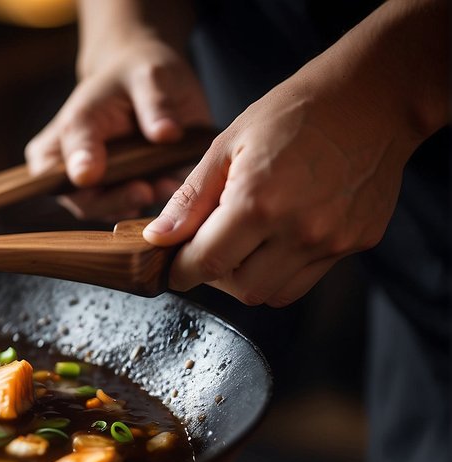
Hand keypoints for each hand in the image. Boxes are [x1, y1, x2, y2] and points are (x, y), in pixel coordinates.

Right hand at [24, 37, 210, 221]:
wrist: (141, 84)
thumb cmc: (141, 75)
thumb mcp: (153, 75)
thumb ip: (156, 103)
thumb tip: (166, 134)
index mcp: (73, 124)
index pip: (68, 151)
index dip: (78, 164)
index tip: (88, 176)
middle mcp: (67, 160)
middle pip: (77, 194)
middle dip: (113, 199)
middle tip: (148, 192)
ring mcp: (83, 183)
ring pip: (98, 209)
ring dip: (132, 205)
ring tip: (167, 188)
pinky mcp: (106, 195)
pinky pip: (120, 210)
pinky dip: (143, 206)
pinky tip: (166, 191)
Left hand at [144, 75, 411, 306]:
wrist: (373, 97)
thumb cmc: (295, 113)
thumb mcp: (227, 146)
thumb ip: (190, 199)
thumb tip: (157, 238)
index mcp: (258, 203)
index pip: (206, 263)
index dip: (182, 271)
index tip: (174, 267)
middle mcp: (299, 230)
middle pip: (241, 289)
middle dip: (217, 276)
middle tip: (212, 247)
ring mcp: (333, 240)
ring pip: (275, 293)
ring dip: (251, 277)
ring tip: (247, 242)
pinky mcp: (358, 241)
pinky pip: (309, 277)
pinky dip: (285, 268)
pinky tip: (282, 233)